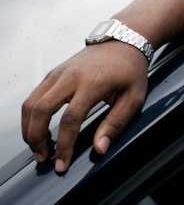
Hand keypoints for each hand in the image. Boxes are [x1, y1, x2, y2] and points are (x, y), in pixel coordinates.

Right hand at [21, 42, 148, 173]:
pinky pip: (34, 96)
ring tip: (39, 148)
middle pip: (40, 110)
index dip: (64, 146)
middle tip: (43, 158)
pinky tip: (39, 130)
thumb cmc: (130, 71)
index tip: (62, 164)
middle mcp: (70, 76)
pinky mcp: (53, 73)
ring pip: (30, 103)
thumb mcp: (133, 98)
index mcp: (92, 83)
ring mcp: (58, 73)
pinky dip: (31, 116)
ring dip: (29, 129)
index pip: (70, 120)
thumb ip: (115, 124)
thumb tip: (99, 149)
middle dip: (36, 139)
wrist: (123, 40)